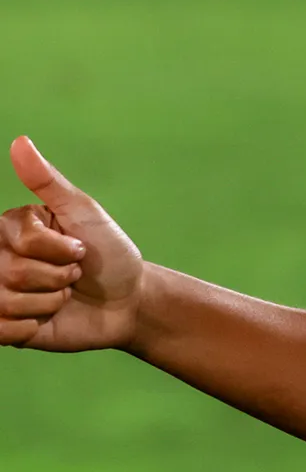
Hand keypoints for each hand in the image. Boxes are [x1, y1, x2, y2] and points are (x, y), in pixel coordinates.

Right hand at [0, 137, 143, 350]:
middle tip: (73, 275)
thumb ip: (47, 181)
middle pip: (9, 272)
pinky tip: (47, 319)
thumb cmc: (109, 253)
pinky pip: (2, 329)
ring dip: (48, 302)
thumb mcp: (84, 213)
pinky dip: (33, 326)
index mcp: (11, 228)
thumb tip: (20, 142)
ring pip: (5, 301)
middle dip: (57, 277)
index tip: (80, 248)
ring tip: (62, 295)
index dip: (60, 249)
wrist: (127, 301)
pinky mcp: (2, 326)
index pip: (21, 239)